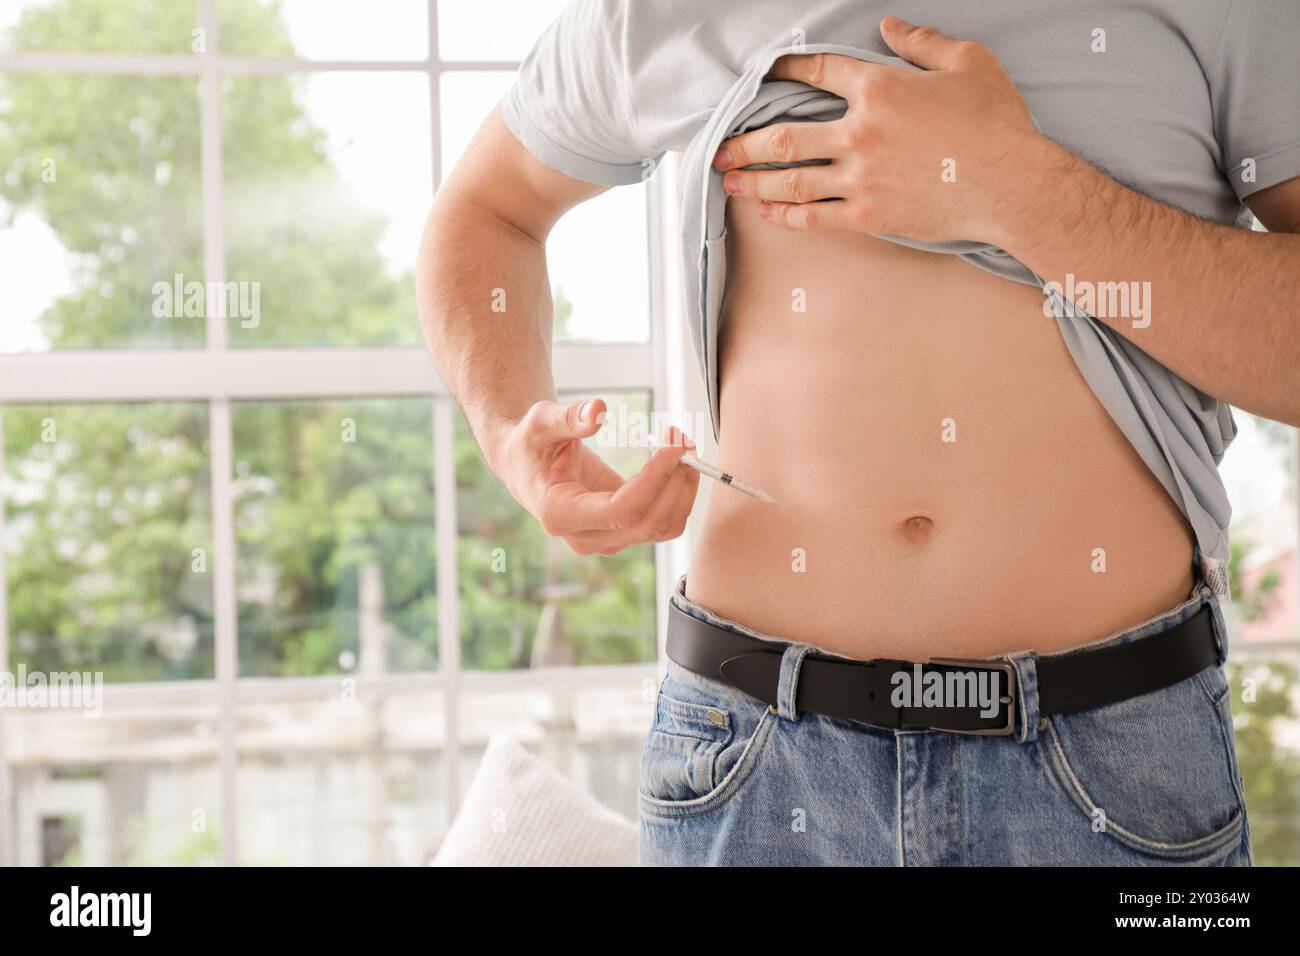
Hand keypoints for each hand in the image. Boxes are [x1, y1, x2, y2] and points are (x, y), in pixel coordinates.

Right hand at [494, 398, 700, 555]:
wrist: (529, 466)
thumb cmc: (532, 443)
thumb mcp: (540, 423)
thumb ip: (567, 418)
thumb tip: (599, 410)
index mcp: (560, 514)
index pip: (620, 511)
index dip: (654, 480)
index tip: (672, 445)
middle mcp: (585, 537)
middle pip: (648, 522)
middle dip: (674, 479)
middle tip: (680, 436)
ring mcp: (607, 540)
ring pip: (663, 527)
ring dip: (683, 488)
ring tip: (683, 446)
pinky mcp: (623, 532)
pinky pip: (664, 522)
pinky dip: (680, 494)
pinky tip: (678, 462)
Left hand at [712, 17, 1040, 242]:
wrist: (1013, 184)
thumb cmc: (997, 122)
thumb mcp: (967, 62)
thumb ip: (922, 42)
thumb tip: (888, 26)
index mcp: (879, 87)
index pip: (816, 74)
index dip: (785, 72)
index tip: (764, 76)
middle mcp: (859, 132)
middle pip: (784, 137)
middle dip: (744, 143)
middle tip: (721, 149)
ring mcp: (860, 177)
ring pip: (791, 180)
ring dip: (753, 181)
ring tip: (729, 181)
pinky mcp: (868, 215)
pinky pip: (814, 215)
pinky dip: (785, 215)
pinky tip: (766, 212)